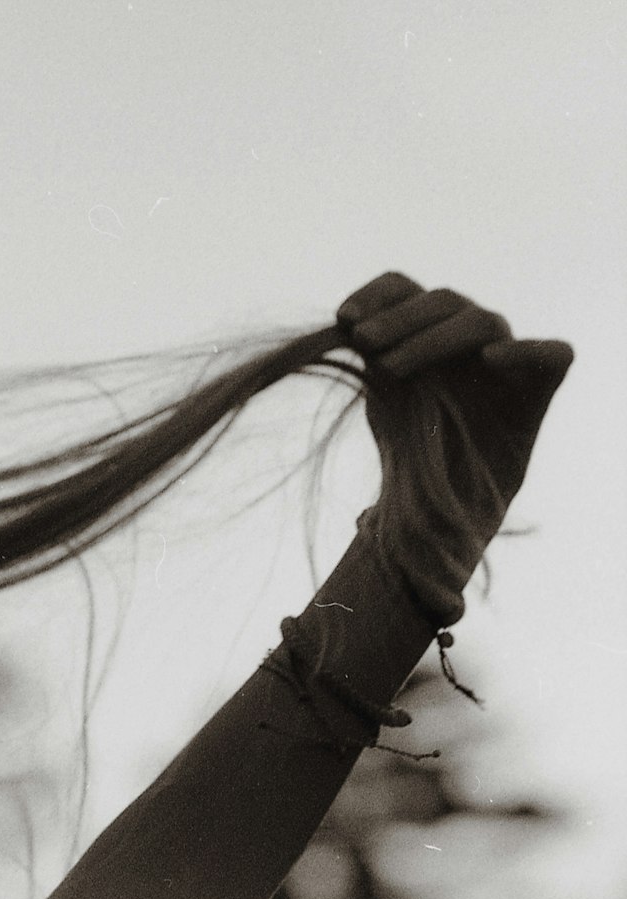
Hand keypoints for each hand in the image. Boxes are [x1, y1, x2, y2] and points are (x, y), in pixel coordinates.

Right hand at [335, 272, 572, 622]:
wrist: (419, 484)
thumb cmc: (442, 517)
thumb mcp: (443, 535)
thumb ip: (446, 555)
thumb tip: (440, 608)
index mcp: (522, 404)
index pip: (552, 358)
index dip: (531, 354)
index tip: (493, 369)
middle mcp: (492, 362)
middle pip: (481, 323)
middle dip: (437, 338)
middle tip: (392, 364)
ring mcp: (449, 340)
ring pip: (440, 301)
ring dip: (402, 316)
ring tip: (362, 340)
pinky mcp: (405, 327)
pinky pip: (395, 289)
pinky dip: (374, 294)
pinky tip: (346, 316)